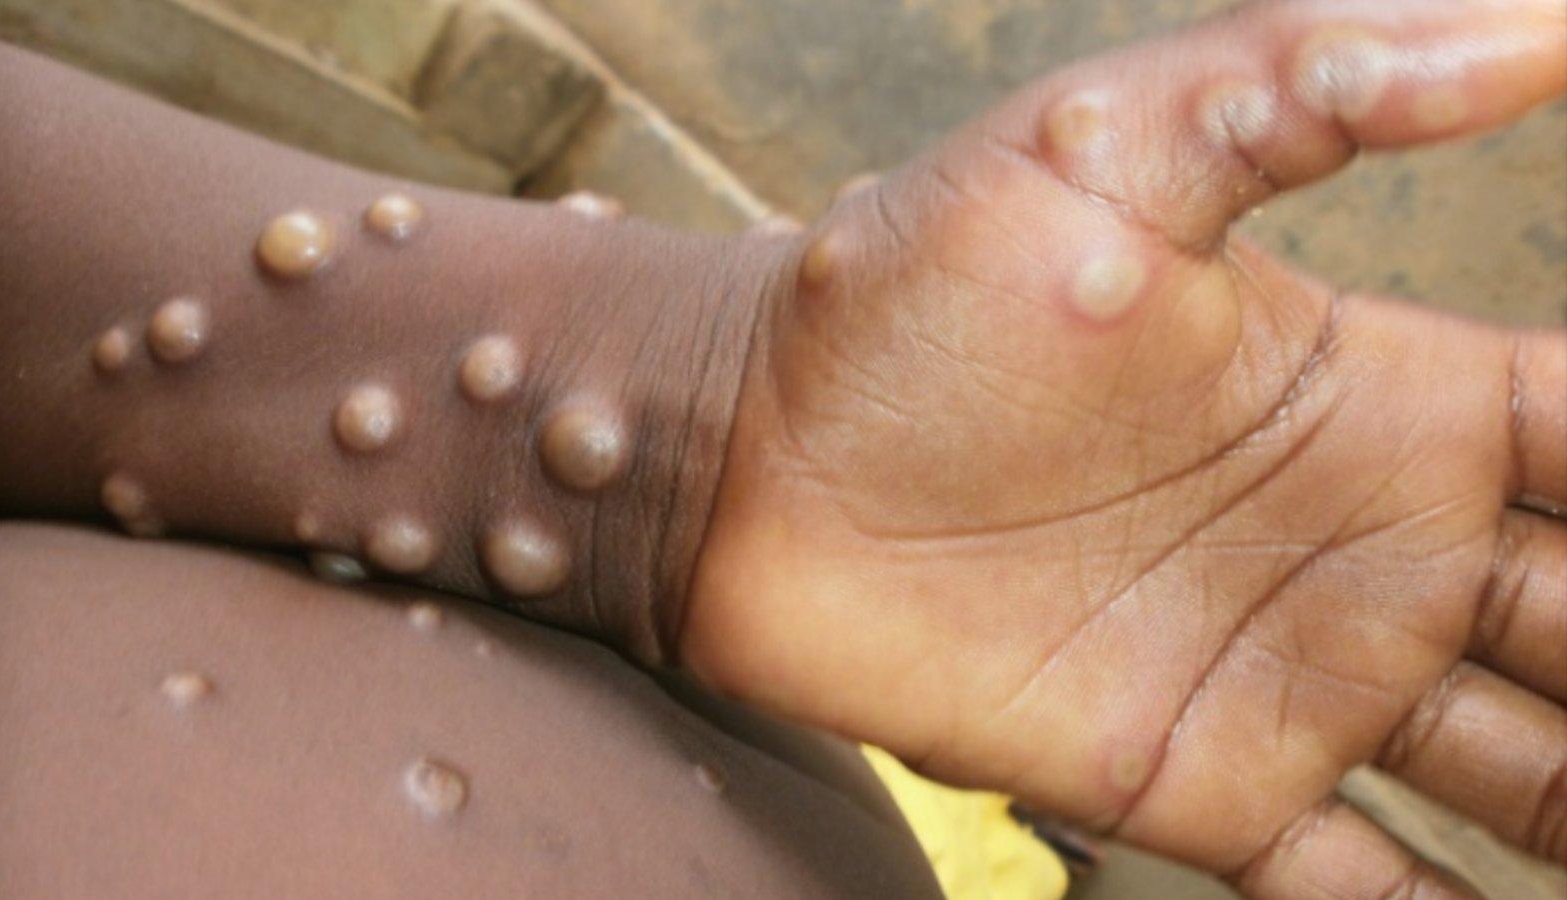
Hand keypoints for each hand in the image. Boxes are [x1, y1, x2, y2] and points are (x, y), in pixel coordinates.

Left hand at [687, 1, 1566, 894]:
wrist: (749, 445)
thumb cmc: (910, 285)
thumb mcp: (1115, 143)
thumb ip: (1318, 87)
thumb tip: (1554, 30)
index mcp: (1390, 395)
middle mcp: (1376, 548)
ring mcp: (1298, 678)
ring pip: (1535, 779)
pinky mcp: (1196, 786)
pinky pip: (1368, 889)